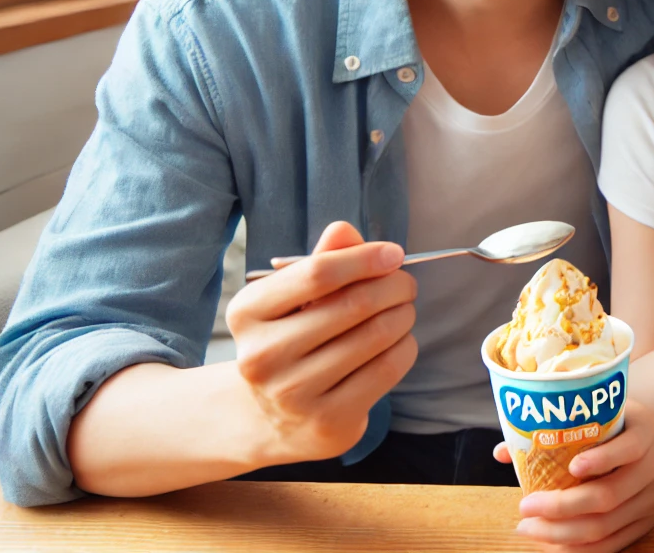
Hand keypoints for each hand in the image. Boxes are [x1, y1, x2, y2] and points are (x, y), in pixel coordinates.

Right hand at [224, 220, 417, 464]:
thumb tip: (345, 231)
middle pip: (353, 304)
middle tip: (405, 284)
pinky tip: (399, 341)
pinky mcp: (327, 422)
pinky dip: (405, 347)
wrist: (271, 416)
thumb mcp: (294, 297)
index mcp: (247, 312)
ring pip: (376, 336)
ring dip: (403, 315)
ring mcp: (293, 394)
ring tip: (403, 311)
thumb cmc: (291, 340)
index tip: (394, 253)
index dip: (365, 258)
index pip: (317, 273)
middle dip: (394, 286)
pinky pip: (387, 369)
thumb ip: (322, 260)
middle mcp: (262, 355)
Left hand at [500, 400, 653, 552]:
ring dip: (561, 533)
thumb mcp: (596, 414)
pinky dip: (579, 549)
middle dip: (561, 506)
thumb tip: (502, 452)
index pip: (629, 448)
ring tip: (529, 527)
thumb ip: (553, 429)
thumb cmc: (611, 424)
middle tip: (524, 507)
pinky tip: (552, 544)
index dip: (601, 460)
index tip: (570, 467)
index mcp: (645, 432)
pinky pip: (612, 545)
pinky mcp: (647, 522)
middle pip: (609, 495)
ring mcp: (653, 498)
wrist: (643, 438)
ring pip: (606, 526)